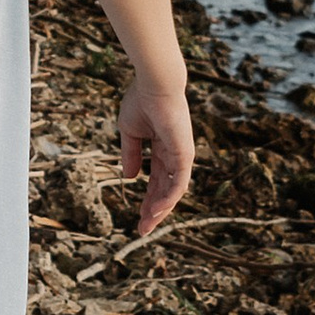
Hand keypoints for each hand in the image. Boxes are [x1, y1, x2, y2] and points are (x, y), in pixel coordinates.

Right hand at [118, 67, 193, 232]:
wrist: (154, 85)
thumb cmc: (142, 101)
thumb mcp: (130, 132)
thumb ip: (131, 155)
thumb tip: (129, 177)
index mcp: (162, 148)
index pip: (157, 181)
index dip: (148, 199)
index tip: (138, 217)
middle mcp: (175, 155)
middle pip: (166, 190)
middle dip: (154, 211)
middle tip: (143, 229)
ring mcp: (182, 156)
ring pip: (173, 191)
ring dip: (160, 209)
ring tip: (147, 224)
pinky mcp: (185, 154)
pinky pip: (179, 183)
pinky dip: (169, 198)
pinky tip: (157, 210)